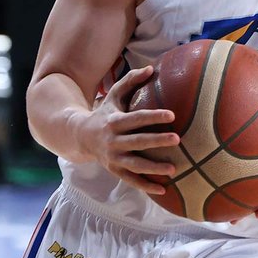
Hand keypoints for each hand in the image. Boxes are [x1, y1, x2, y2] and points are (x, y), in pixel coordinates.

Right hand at [75, 65, 181, 197]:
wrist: (80, 136)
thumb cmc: (104, 113)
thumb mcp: (114, 95)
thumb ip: (131, 81)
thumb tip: (151, 68)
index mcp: (114, 121)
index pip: (136, 118)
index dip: (153, 116)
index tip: (172, 114)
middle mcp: (113, 141)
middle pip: (137, 142)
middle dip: (157, 141)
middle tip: (177, 139)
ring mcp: (113, 158)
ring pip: (135, 165)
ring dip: (153, 168)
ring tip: (174, 168)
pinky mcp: (115, 171)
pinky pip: (131, 180)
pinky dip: (146, 186)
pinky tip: (163, 189)